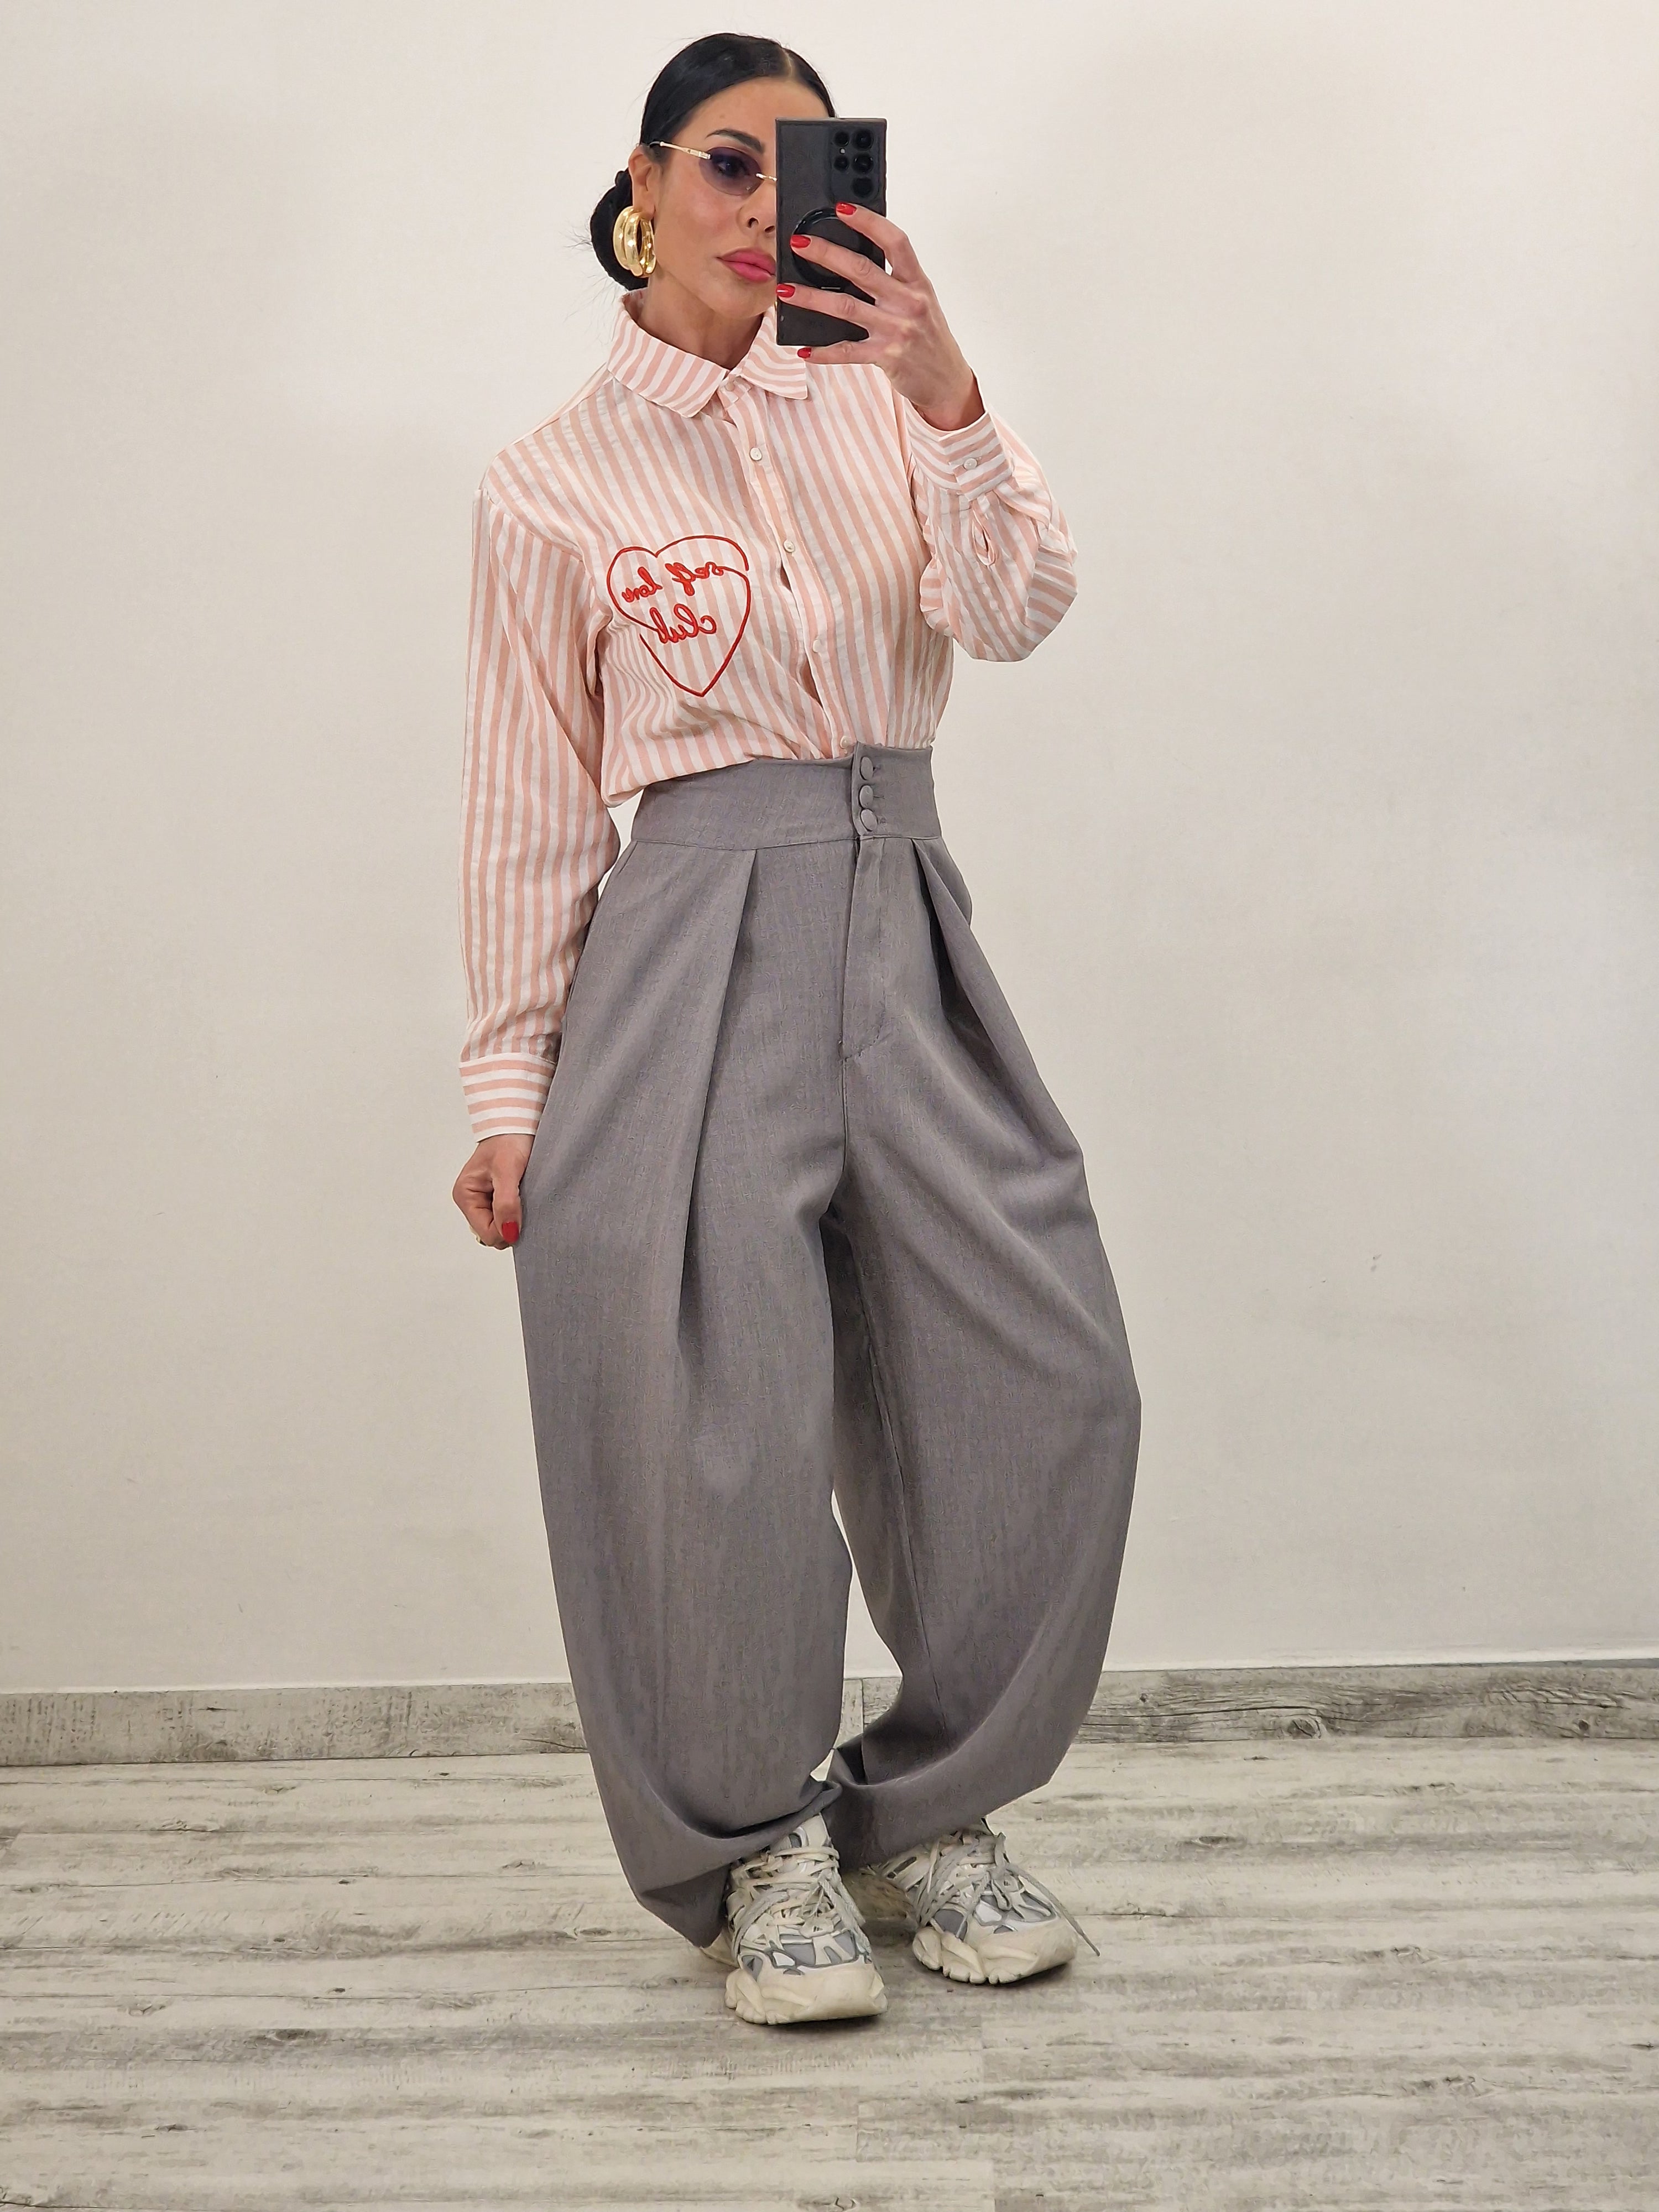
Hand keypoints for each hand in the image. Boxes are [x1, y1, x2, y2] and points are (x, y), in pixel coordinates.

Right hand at [453, 1133, 533, 1249]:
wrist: (518, 1124)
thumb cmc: (508, 1140)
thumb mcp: (507, 1170)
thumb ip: (506, 1204)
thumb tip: (508, 1233)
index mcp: (465, 1196)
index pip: (486, 1234)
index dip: (506, 1230)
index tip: (521, 1212)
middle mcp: (472, 1201)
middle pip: (493, 1234)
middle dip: (510, 1224)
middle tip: (522, 1199)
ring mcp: (484, 1201)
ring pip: (501, 1228)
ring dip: (515, 1217)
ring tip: (522, 1194)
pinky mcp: (497, 1199)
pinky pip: (508, 1218)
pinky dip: (518, 1212)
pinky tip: (523, 1196)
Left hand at [780, 204, 984, 431]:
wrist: (947, 380)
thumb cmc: (929, 338)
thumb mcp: (921, 302)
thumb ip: (895, 282)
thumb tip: (852, 261)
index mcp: (918, 282)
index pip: (895, 242)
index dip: (868, 222)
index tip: (842, 209)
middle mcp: (908, 302)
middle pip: (862, 270)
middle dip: (826, 253)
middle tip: (799, 243)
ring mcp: (896, 330)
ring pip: (846, 307)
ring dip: (812, 297)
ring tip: (785, 291)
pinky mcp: (886, 356)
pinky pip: (847, 351)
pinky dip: (823, 352)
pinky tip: (804, 350)